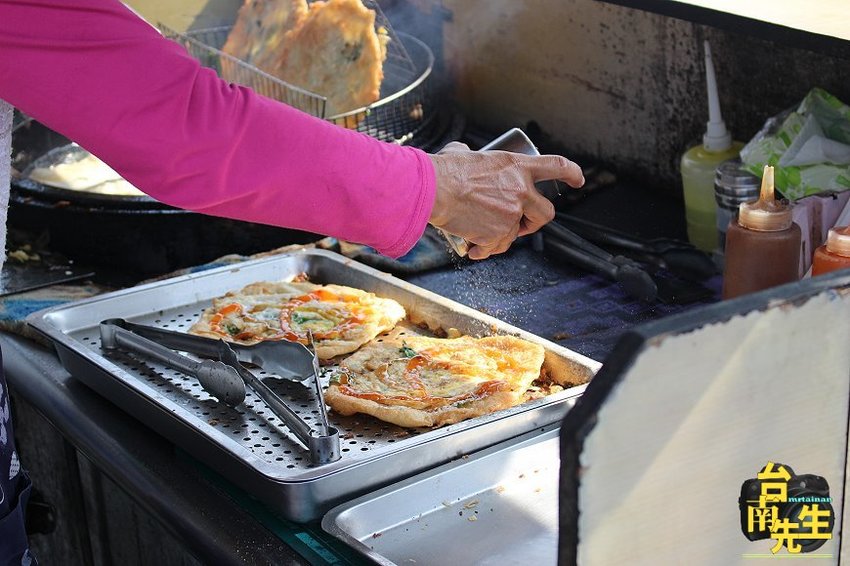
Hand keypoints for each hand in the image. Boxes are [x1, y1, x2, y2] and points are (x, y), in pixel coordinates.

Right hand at [428, 142, 583, 259]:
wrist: (433, 190)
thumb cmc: (443, 170)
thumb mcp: (464, 153)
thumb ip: (474, 156)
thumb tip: (466, 155)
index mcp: (517, 166)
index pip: (557, 166)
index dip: (572, 174)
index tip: (578, 180)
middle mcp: (520, 191)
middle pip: (546, 213)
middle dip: (535, 222)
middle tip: (521, 224)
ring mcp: (511, 215)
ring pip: (516, 235)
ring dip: (501, 237)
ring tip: (480, 233)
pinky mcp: (498, 235)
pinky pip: (496, 248)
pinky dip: (484, 249)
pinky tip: (472, 247)